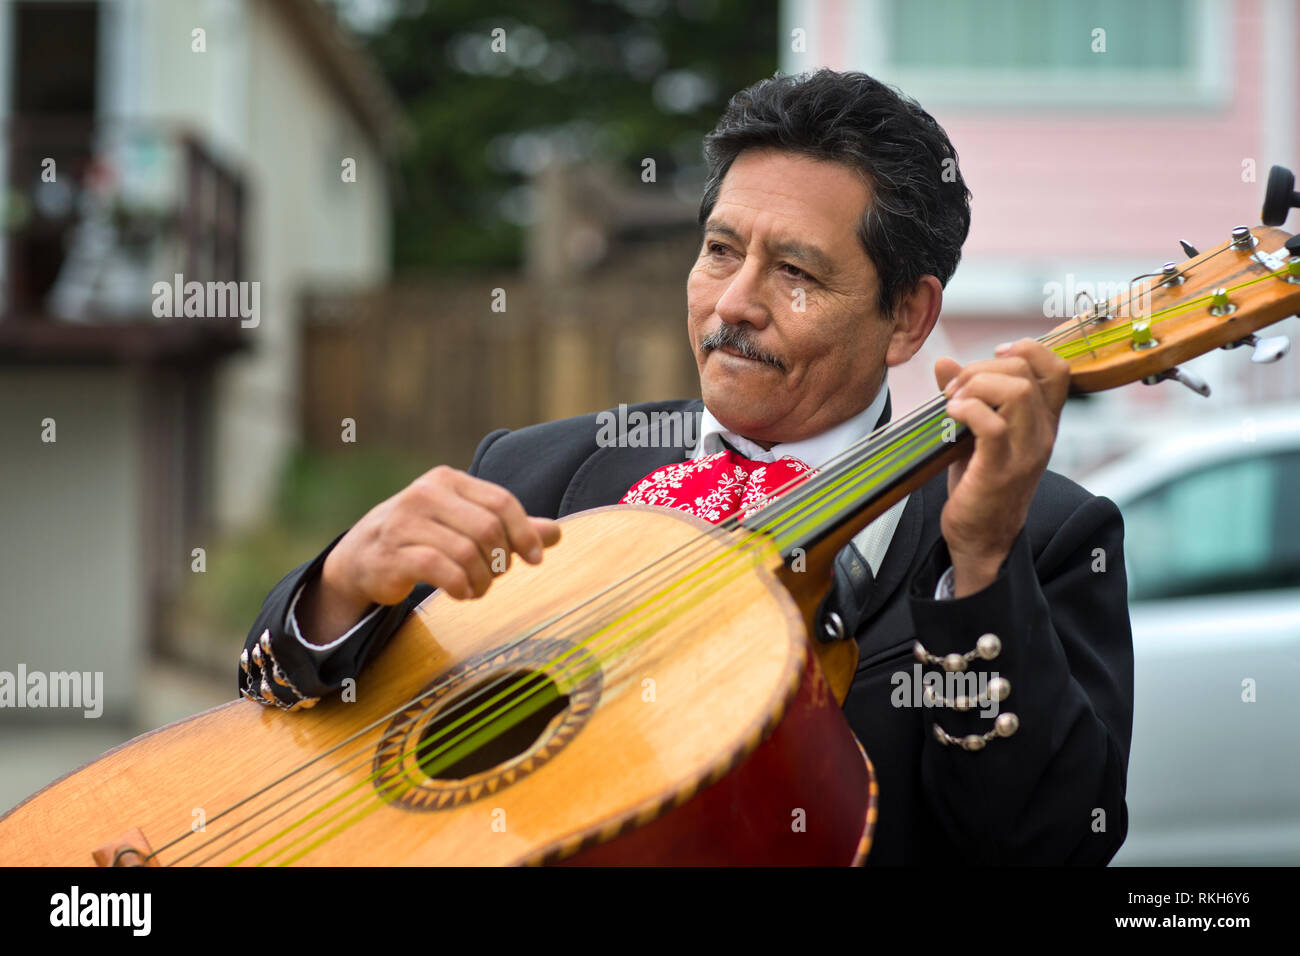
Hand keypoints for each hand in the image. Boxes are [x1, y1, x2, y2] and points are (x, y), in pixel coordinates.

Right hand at [300, 466, 561, 641]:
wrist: (361, 557)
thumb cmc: (422, 537)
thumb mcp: (464, 523)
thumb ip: (508, 527)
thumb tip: (557, 533)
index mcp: (447, 480)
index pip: (500, 501)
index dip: (525, 532)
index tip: (536, 559)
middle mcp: (425, 494)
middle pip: (487, 528)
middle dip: (501, 560)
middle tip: (497, 577)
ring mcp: (405, 522)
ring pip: (466, 552)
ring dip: (482, 579)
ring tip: (478, 589)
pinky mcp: (392, 553)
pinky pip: (441, 570)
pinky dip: (460, 587)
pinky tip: (461, 593)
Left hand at [933, 339, 1070, 597]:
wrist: (982, 539)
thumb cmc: (979, 483)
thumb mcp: (975, 433)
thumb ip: (965, 394)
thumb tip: (944, 361)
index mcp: (1042, 421)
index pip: (1057, 368)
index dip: (1026, 349)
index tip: (992, 355)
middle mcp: (1042, 433)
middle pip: (1027, 371)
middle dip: (982, 367)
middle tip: (955, 390)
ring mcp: (1025, 452)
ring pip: (1016, 391)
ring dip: (975, 385)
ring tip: (953, 403)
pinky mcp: (1001, 470)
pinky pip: (993, 425)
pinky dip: (967, 410)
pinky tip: (950, 417)